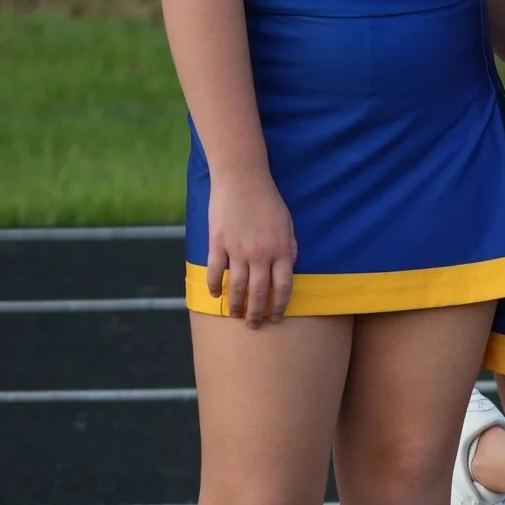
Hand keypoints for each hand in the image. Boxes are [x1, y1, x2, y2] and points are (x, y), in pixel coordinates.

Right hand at [205, 173, 296, 324]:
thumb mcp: (288, 224)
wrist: (243, 179)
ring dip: (236, 305)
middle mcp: (260, 254)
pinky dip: (214, 286)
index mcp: (281, 250)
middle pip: (259, 292)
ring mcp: (237, 250)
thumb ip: (290, 248)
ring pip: (236, 287)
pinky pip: (216, 271)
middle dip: (257, 313)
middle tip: (254, 325)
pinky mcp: (218, 243)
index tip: (276, 317)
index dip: (279, 306)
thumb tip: (289, 269)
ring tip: (235, 315)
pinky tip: (215, 295)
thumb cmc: (268, 201)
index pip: (283, 287)